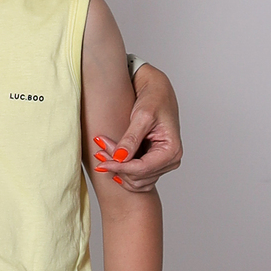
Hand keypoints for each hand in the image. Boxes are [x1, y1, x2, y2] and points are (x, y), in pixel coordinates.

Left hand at [92, 63, 181, 193]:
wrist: (155, 89)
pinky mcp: (153, 162)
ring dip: (117, 170)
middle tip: (99, 151)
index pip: (142, 169)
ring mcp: (162, 163)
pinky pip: (136, 177)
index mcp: (172, 150)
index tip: (101, 162)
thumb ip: (131, 138)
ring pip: (135, 180)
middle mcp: (170, 160)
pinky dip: (121, 171)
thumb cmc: (154, 98)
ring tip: (102, 153)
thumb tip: (120, 158)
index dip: (120, 167)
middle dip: (117, 166)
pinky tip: (111, 160)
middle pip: (138, 177)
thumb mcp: (142, 116)